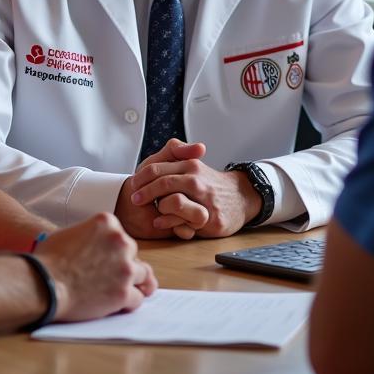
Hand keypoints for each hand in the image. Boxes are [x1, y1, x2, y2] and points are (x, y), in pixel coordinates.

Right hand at [35, 212, 156, 321]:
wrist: (44, 284)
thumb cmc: (49, 259)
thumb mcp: (71, 232)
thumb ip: (91, 236)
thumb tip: (94, 246)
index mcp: (108, 223)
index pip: (122, 237)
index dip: (114, 250)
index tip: (106, 260)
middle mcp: (121, 242)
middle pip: (133, 255)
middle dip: (123, 265)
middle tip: (111, 276)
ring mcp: (125, 268)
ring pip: (143, 276)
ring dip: (133, 283)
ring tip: (121, 290)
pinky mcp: (123, 293)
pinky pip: (137, 298)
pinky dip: (129, 302)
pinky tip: (119, 304)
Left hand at [128, 138, 262, 238]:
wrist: (240, 198)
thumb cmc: (209, 183)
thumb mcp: (192, 164)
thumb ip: (175, 150)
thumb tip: (162, 151)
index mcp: (190, 165)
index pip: (158, 168)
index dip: (141, 178)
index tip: (132, 185)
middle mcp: (198, 180)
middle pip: (164, 183)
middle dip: (146, 193)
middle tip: (135, 200)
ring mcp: (205, 200)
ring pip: (175, 201)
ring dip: (159, 207)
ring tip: (153, 211)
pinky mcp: (211, 219)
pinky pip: (185, 223)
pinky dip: (170, 223)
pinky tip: (161, 223)